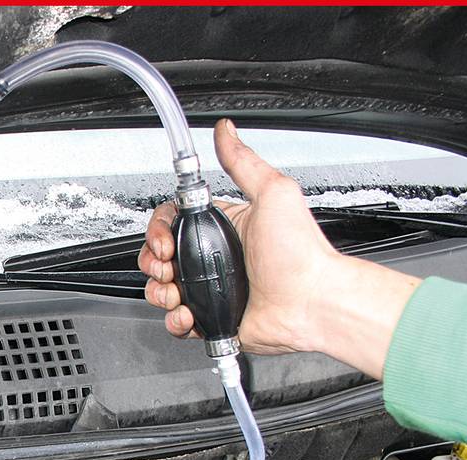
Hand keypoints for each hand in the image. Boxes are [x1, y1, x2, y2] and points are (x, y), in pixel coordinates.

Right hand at [137, 119, 419, 377]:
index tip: (165, 240)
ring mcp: (212, 290)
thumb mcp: (274, 193)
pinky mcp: (213, 319)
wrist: (312, 303)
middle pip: (159, 258)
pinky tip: (188, 314)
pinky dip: (176, 320)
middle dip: (154, 263)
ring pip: (163, 290)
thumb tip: (225, 131)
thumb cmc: (300, 254)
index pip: (173, 223)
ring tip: (178, 292)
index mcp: (224, 228)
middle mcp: (215, 259)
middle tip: (168, 266)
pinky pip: (178, 322)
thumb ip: (243, 161)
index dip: (159, 231)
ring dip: (161, 292)